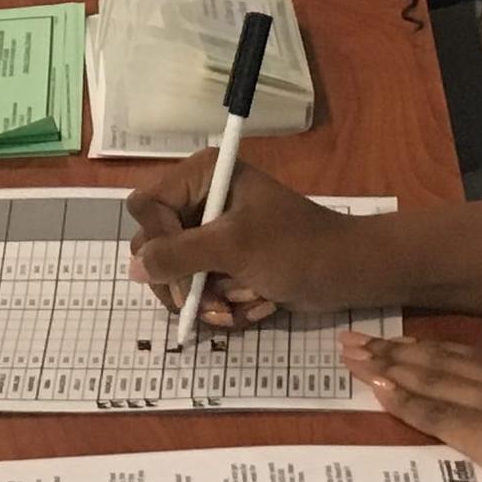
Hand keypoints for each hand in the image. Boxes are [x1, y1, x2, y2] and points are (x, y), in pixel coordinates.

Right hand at [126, 160, 364, 328]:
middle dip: (186, 282)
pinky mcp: (223, 261)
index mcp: (202, 176)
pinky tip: (255, 305)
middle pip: (155, 246)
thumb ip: (179, 255)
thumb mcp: (234, 248)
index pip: (146, 208)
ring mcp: (211, 233)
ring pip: (175, 276)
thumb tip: (135, 268)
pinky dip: (225, 304)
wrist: (346, 272)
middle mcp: (200, 199)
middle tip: (215, 303)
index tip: (188, 267)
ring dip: (210, 299)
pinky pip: (200, 289)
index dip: (160, 242)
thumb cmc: (296, 249)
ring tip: (244, 304)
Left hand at [341, 334, 481, 481]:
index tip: (399, 340)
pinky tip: (373, 388)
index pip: (466, 359)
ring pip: (424, 375)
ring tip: (350, 352)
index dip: (429, 350)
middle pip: (435, 359)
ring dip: (384, 363)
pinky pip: (429, 410)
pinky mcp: (477, 430)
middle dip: (393, 348)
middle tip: (354, 336)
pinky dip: (399, 398)